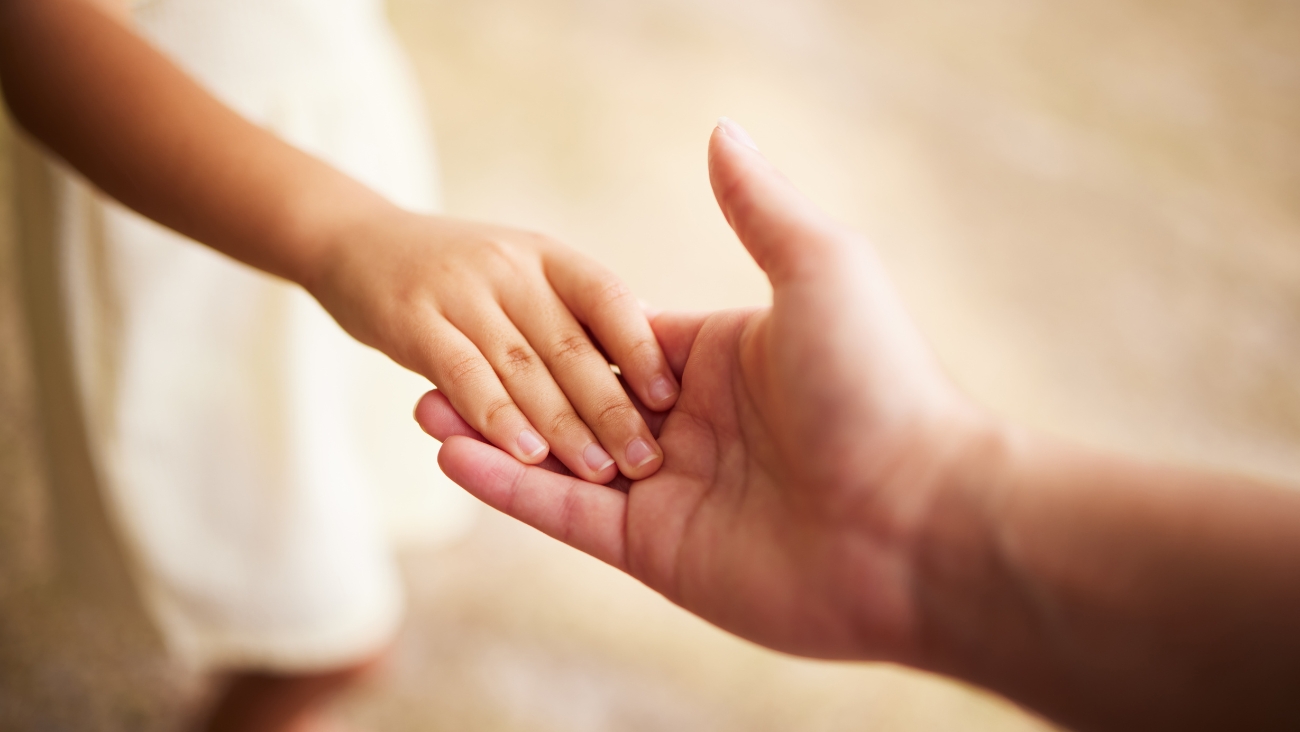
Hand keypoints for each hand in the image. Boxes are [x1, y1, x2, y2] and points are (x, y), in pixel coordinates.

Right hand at [311, 210, 678, 482]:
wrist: (352, 241)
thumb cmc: (456, 274)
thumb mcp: (523, 273)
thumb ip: (575, 314)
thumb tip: (652, 356)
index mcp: (548, 257)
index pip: (608, 297)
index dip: (641, 346)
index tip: (672, 396)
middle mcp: (510, 267)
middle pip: (571, 343)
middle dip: (613, 407)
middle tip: (648, 460)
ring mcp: (459, 291)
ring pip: (523, 367)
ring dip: (564, 425)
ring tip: (600, 472)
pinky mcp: (412, 321)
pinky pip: (462, 373)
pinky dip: (496, 416)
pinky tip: (525, 455)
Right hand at [418, 119, 988, 661]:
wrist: (916, 521)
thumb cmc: (876, 383)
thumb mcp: (820, 270)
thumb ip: (757, 209)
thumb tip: (719, 133)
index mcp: (723, 363)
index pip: (620, 339)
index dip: (558, 328)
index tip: (493, 303)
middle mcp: (692, 429)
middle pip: (577, 401)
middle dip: (508, 384)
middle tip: (432, 364)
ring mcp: (670, 494)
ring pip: (560, 459)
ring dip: (492, 434)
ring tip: (422, 405)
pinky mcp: (657, 552)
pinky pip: (567, 515)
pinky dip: (509, 487)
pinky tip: (454, 452)